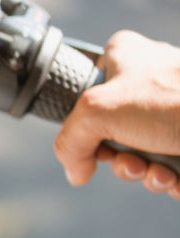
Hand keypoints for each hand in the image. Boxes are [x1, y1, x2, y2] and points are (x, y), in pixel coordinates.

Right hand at [54, 30, 179, 198]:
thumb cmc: (175, 101)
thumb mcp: (97, 112)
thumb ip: (68, 141)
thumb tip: (77, 171)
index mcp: (125, 58)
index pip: (86, 90)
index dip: (83, 124)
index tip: (94, 138)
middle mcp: (150, 81)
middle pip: (112, 132)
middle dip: (120, 159)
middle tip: (131, 160)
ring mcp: (171, 109)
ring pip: (141, 153)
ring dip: (143, 174)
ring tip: (158, 173)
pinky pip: (168, 165)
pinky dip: (168, 179)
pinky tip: (175, 178)